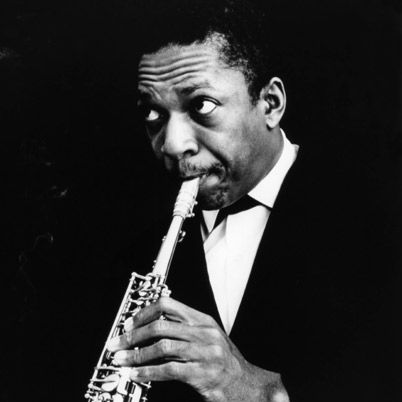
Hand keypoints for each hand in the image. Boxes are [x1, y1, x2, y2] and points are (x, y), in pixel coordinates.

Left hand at [107, 297, 287, 401]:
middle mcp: (203, 332)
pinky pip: (168, 370)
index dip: (145, 312)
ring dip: (136, 354)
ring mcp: (204, 352)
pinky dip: (147, 372)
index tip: (128, 322)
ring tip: (120, 360)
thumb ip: (184, 329)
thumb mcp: (207, 337)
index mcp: (202, 319)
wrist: (247, 385)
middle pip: (161, 325)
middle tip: (116, 343)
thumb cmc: (224, 362)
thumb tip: (151, 326)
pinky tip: (135, 375)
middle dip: (133, 334)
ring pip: (162, 346)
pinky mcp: (201, 374)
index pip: (168, 304)